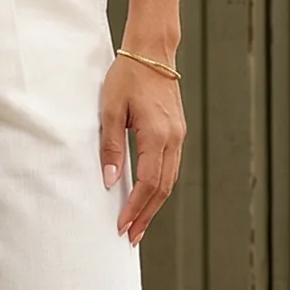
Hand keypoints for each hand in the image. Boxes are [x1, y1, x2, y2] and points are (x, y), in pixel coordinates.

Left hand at [98, 55, 184, 245]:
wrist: (152, 52)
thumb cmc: (128, 75)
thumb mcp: (111, 109)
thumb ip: (111, 146)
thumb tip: (111, 180)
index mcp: (158, 134)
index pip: (149, 183)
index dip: (136, 208)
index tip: (122, 227)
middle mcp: (174, 139)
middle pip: (163, 189)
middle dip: (146, 215)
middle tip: (131, 237)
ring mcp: (178, 136)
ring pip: (170, 181)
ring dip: (154, 206)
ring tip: (138, 225)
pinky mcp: (176, 133)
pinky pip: (170, 168)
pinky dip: (159, 188)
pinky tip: (147, 198)